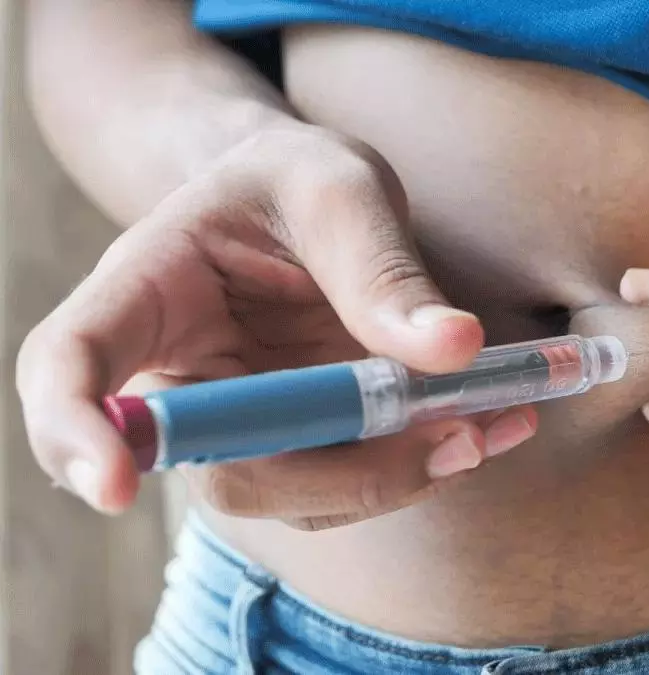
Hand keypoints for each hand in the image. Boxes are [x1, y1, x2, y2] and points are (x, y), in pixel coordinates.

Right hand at [17, 125, 536, 529]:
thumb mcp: (342, 189)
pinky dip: (420, 465)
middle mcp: (179, 373)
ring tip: (491, 424)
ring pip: (295, 493)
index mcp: (145, 288)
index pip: (71, 366)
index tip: (111, 488)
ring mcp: (240, 420)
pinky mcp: (298, 441)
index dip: (75, 435)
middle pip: (219, 465)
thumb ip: (383, 266)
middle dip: (340, 473)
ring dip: (399, 476)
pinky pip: (346, 482)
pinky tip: (485, 425)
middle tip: (456, 439)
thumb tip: (454, 349)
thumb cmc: (299, 177)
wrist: (309, 199)